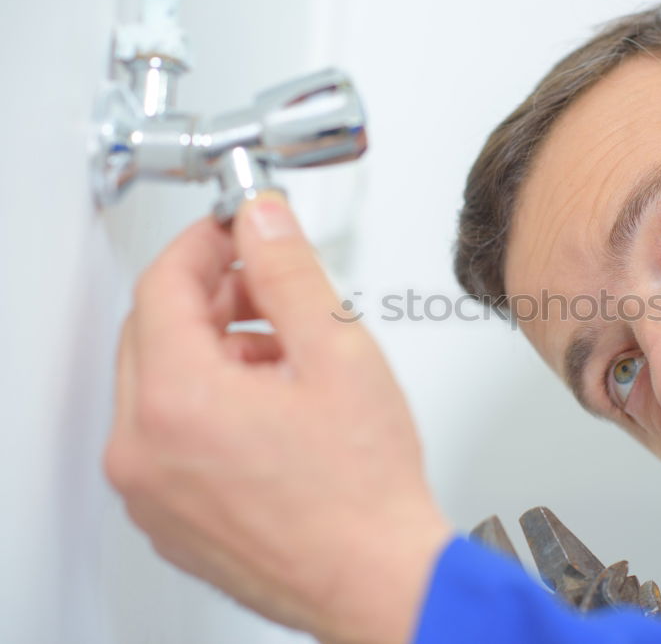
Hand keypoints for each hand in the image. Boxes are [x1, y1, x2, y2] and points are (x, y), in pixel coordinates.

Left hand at [103, 192, 451, 642]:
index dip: (205, 243)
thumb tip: (262, 219)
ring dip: (214, 352)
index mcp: (176, 400)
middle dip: (211, 298)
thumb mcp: (337, 353)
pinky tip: (270, 407)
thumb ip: (289, 272)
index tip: (236, 230)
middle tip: (267, 289)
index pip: (163, 285)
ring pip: (160, 385)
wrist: (378, 580)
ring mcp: (150, 490)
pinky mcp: (168, 517)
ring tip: (284, 356)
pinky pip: (167, 436)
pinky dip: (207, 405)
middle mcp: (143, 449)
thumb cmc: (364, 491)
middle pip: (154, 332)